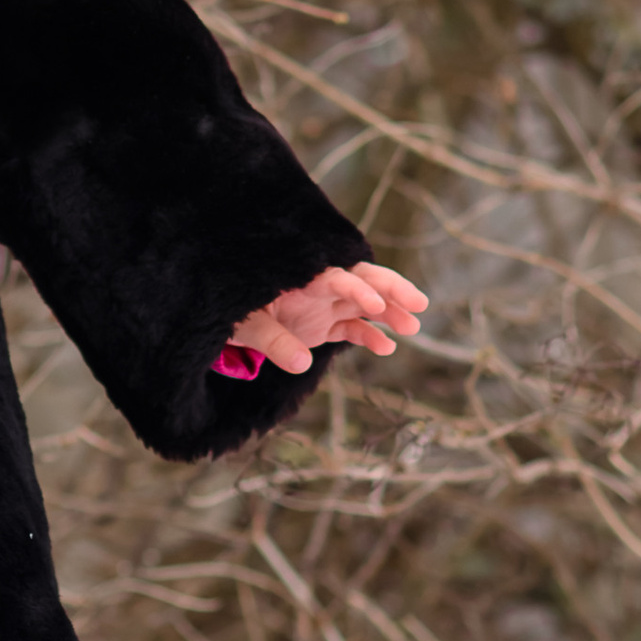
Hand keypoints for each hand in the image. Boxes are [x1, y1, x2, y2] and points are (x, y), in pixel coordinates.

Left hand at [226, 260, 428, 374]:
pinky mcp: (321, 325)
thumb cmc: (229, 310)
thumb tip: (303, 364)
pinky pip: (350, 327)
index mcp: (299, 279)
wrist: (219, 318)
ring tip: (413, 326)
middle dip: (392, 289)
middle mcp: (317, 289)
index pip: (335, 277)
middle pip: (362, 280)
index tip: (374, 301)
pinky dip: (368, 336)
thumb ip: (273, 341)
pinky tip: (387, 348)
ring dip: (389, 312)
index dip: (356, 287)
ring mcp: (322, 306)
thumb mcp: (245, 325)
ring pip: (364, 304)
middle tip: (420, 303)